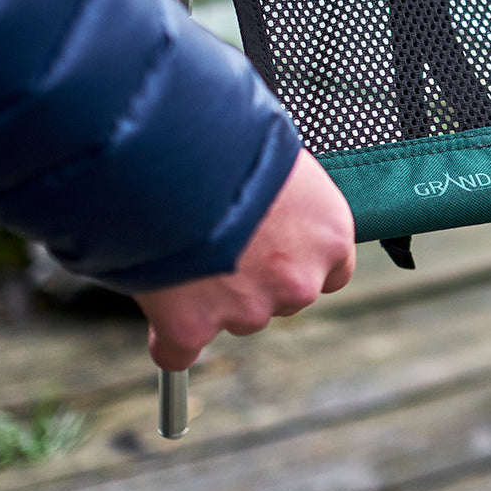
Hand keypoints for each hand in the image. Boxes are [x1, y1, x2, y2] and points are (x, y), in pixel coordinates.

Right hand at [134, 150, 355, 370]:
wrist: (178, 154)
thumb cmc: (232, 139)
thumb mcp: (280, 162)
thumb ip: (285, 200)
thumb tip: (270, 204)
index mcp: (331, 235)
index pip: (331, 272)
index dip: (296, 261)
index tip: (274, 250)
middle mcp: (300, 280)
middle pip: (280, 299)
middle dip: (253, 280)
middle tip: (218, 241)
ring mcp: (249, 309)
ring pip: (233, 319)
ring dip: (211, 298)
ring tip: (184, 247)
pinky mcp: (195, 327)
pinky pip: (179, 351)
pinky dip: (169, 338)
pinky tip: (159, 314)